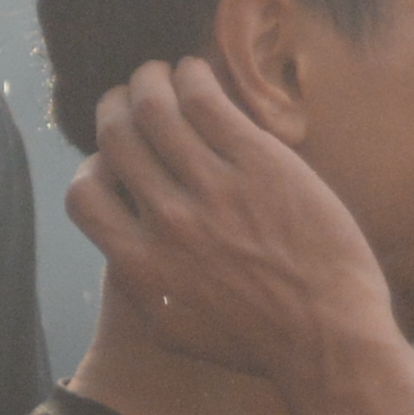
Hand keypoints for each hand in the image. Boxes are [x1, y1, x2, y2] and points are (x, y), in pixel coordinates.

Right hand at [66, 60, 406, 392]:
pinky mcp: (260, 164)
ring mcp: (213, 189)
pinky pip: (207, 103)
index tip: (113, 159)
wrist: (328, 340)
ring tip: (157, 73)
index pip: (85, 194)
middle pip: (116, 138)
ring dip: (149, 80)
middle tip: (128, 95)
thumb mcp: (172, 329)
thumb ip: (136, 285)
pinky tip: (194, 72)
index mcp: (140, 264)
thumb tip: (118, 247)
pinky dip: (191, 78)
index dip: (93, 167)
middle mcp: (166, 221)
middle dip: (115, 106)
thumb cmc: (255, 342)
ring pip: (155, 110)